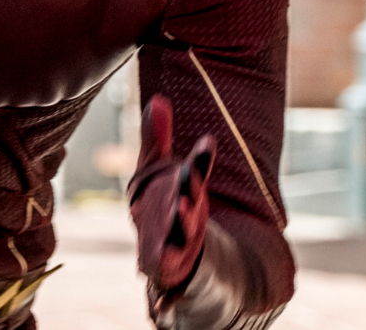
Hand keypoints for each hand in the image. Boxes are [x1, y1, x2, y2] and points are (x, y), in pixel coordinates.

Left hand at [129, 95, 214, 295]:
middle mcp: (188, 212)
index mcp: (186, 188)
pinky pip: (168, 264)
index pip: (195, 170)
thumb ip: (157, 137)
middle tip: (190, 171)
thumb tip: (159, 99)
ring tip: (183, 205)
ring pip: (184, 229)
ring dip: (184, 218)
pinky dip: (168, 260)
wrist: (176, 260)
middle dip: (192, 183)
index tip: (208, 141)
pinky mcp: (168, 266)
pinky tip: (164, 258)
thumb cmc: (166, 208)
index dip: (201, 158)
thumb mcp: (157, 170)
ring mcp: (181, 241)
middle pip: (192, 197)